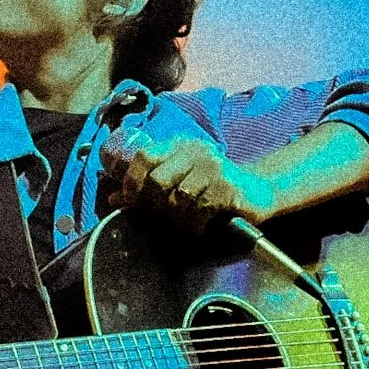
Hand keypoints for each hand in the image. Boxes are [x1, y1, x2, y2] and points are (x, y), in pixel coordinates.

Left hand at [115, 132, 275, 232]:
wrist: (256, 191)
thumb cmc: (209, 188)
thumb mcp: (176, 182)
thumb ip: (144, 189)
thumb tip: (113, 199)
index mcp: (178, 145)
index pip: (143, 157)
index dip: (131, 181)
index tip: (131, 201)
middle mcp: (196, 151)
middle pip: (157, 181)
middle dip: (155, 205)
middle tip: (164, 216)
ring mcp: (214, 167)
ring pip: (178, 199)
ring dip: (179, 218)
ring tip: (187, 220)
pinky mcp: (229, 187)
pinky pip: (200, 210)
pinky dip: (197, 223)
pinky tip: (204, 223)